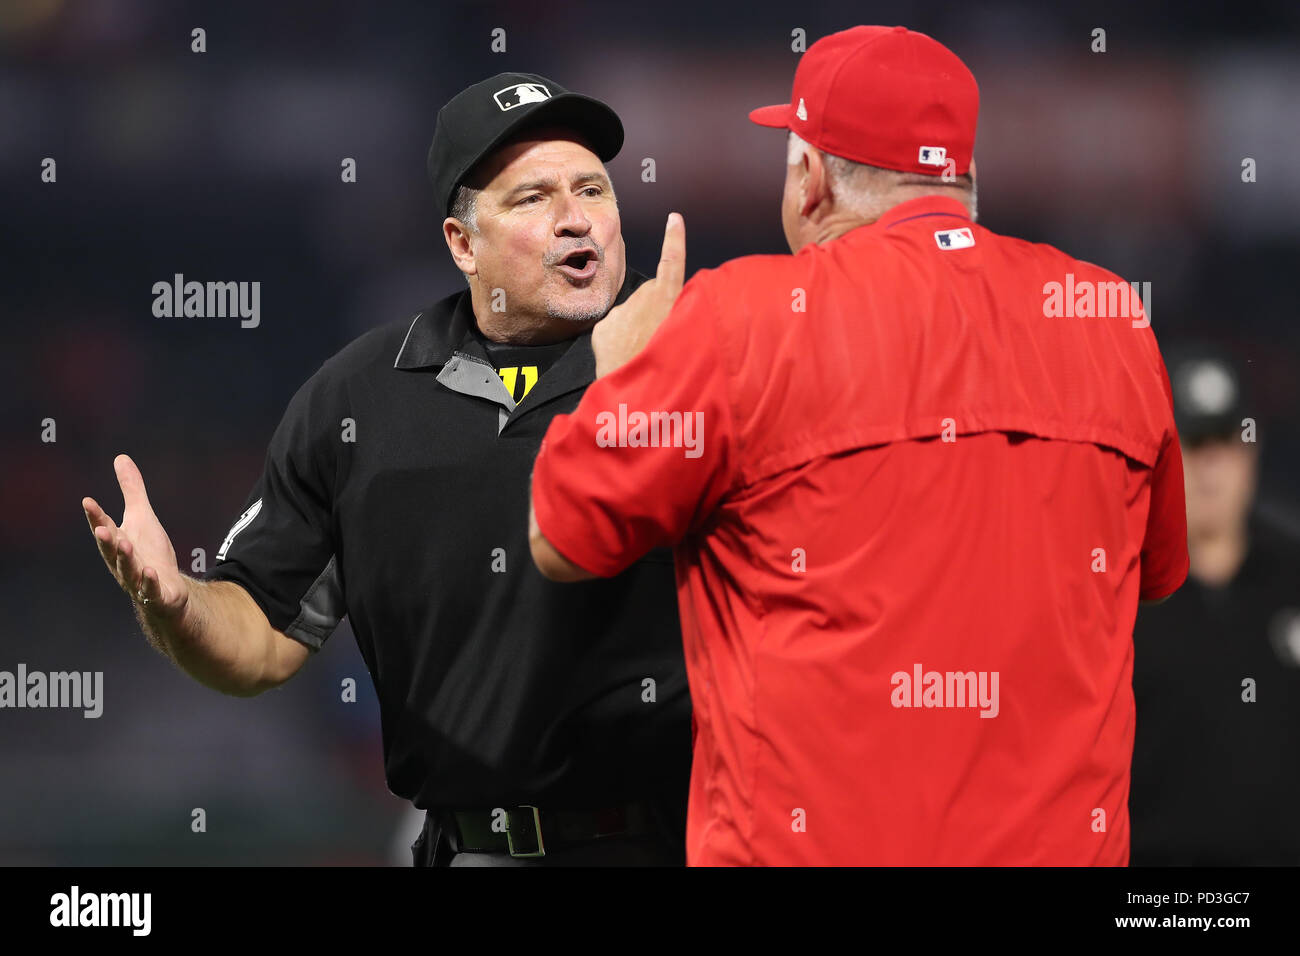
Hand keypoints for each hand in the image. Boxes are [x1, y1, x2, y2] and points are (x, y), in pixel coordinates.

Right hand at [83, 454, 187, 620]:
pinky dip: (149, 582)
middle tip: (101, 528)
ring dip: (126, 558)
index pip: (105, 527)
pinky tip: (150, 572)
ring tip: (125, 544)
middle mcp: (123, 562)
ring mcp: (138, 580)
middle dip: (106, 540)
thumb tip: (121, 458)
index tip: (88, 501)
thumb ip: (132, 490)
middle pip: (112, 550)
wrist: (166, 591)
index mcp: (118, 542)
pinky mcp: (156, 595)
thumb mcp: (143, 517)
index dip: (96, 516)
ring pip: (128, 570)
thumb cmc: (150, 553)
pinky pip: (151, 589)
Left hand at [592, 212, 685, 378]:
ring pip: (631, 311)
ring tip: (642, 352)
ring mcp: (622, 312)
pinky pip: (613, 326)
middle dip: (652, 308)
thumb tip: (661, 312)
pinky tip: (624, 355)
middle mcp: (645, 302)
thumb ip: (676, 316)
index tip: (674, 218)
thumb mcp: (682, 341)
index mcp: (669, 303)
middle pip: (650, 294)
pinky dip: (618, 337)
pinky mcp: (604, 325)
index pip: (672, 266)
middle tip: (658, 336)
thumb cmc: (664, 373)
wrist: (636, 397)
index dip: (674, 242)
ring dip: (635, 326)